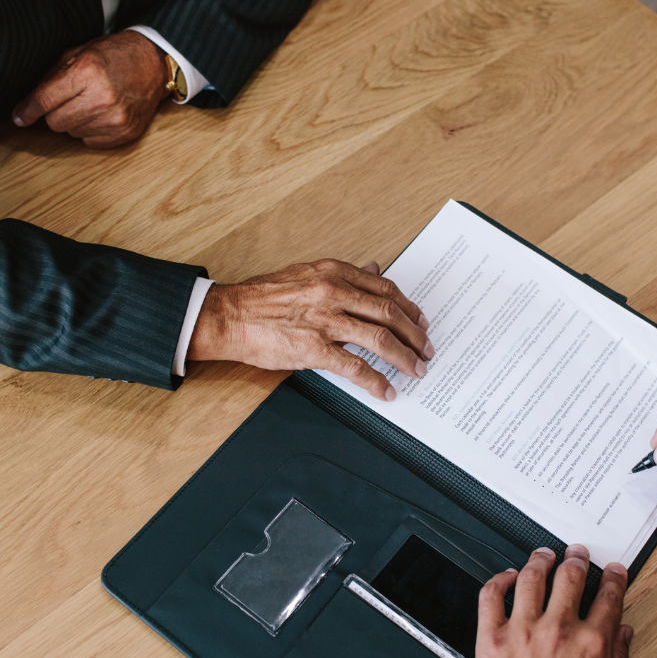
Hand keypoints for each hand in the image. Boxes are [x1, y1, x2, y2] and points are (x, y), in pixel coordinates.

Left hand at [12, 31, 167, 148]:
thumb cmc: (112, 56)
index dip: (27, 111)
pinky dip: (91, 131)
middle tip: (68, 100)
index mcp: (88, 72)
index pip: (45, 100)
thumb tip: (26, 107)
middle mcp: (102, 98)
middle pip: (55, 123)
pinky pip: (90, 142)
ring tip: (91, 104)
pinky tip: (102, 114)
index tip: (19, 118)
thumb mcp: (78, 54)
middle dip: (55, 113)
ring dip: (75, 122)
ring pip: (72, 134)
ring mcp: (116, 118)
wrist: (152, 64)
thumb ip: (51, 78)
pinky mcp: (125, 133)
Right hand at [187, 259, 434, 400]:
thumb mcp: (307, 273)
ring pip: (380, 339)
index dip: (408, 307)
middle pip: (389, 313)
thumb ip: (343, 274)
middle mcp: (333, 292)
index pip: (384, 289)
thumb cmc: (263, 297)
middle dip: (415, 334)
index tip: (420, 320)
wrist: (229, 315)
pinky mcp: (313, 349)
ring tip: (416, 370)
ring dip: (404, 357)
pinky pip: (355, 367)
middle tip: (427, 349)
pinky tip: (386, 389)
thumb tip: (374, 268)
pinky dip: (376, 380)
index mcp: (333, 272)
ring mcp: (325, 321)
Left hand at [472, 546, 631, 657]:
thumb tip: (624, 635)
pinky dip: (499, 579)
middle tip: (578, 554)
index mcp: (592, 646)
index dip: (614, 579)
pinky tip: (507, 576)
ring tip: (544, 555)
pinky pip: (491, 595)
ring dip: (541, 560)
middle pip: (571, 578)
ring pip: (532, 577)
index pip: (610, 598)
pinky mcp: (490, 639)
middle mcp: (558, 632)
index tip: (613, 572)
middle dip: (578, 560)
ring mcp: (521, 632)